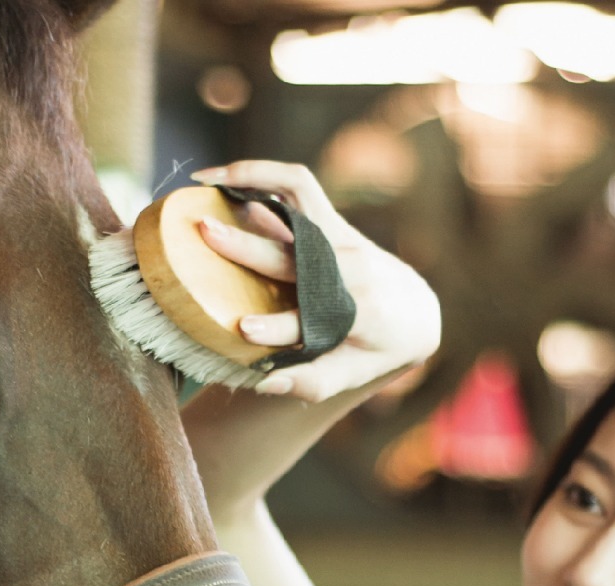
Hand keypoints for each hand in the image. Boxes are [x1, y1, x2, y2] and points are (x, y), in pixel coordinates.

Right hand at [191, 161, 440, 402]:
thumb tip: (264, 382)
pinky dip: (259, 172)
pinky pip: (295, 184)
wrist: (411, 309)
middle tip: (204, 233)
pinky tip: (220, 176)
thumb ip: (308, 383)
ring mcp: (340, 237)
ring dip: (251, 179)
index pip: (312, 320)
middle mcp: (350, 268)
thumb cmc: (373, 348)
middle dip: (248, 244)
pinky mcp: (330, 220)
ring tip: (203, 178)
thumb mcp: (346, 374)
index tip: (243, 329)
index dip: (277, 326)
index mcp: (357, 312)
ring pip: (297, 194)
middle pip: (294, 253)